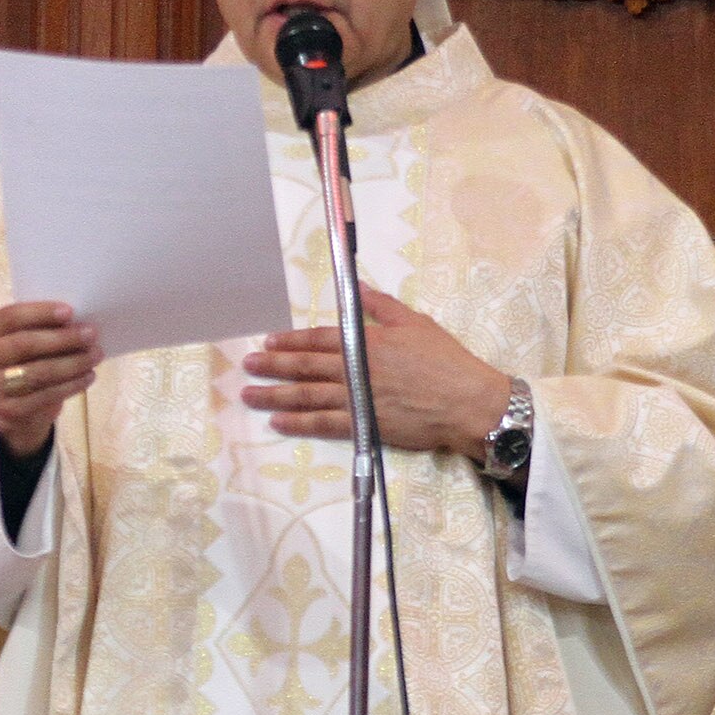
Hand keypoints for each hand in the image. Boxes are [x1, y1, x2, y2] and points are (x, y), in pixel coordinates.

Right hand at [0, 302, 101, 456]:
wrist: (13, 402)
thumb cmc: (24, 357)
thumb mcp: (24, 336)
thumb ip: (41, 325)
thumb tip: (77, 320)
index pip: (10, 316)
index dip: (40, 313)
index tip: (70, 311)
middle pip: (24, 344)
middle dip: (62, 338)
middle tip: (91, 334)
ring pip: (38, 372)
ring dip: (72, 362)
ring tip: (95, 355)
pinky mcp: (6, 410)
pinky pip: (45, 396)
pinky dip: (71, 385)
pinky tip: (89, 376)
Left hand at [242, 290, 509, 462]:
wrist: (467, 402)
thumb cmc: (445, 360)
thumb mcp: (415, 322)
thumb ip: (382, 306)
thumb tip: (359, 288)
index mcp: (366, 342)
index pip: (319, 339)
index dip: (291, 341)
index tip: (268, 341)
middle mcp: (355, 369)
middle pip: (305, 366)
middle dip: (272, 366)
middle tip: (247, 366)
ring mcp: (357, 399)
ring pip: (307, 396)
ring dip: (275, 394)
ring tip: (250, 394)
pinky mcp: (364, 425)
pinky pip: (324, 424)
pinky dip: (299, 423)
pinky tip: (278, 421)